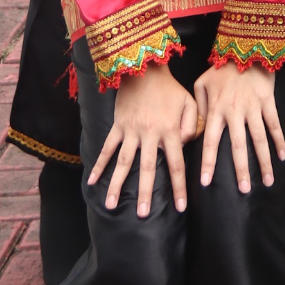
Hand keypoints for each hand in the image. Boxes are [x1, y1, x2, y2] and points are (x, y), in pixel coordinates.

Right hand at [87, 63, 196, 216]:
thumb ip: (192, 125)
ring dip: (117, 185)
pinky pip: (107, 149)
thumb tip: (187, 146)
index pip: (176, 163)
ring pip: (124, 163)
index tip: (180, 207)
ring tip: (111, 206)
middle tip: (143, 215)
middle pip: (148, 168)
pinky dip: (98, 165)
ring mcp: (131, 131)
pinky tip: (92, 182)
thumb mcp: (189, 102)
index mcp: (170, 130)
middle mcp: (150, 134)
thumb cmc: (170, 88)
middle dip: (146, 193)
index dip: (179, 186)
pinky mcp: (118, 127)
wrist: (145, 69)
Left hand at [194, 63, 284, 193]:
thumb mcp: (201, 84)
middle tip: (243, 191)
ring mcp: (253, 107)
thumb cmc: (221, 67)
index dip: (208, 163)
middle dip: (241, 169)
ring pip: (259, 139)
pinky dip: (279, 140)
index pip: (210, 142)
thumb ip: (196, 108)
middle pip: (238, 146)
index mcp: (216, 109)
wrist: (245, 47)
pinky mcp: (268, 100)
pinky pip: (274, 124)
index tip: (206, 183)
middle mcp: (235, 111)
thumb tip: (191, 133)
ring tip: (268, 181)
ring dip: (264, 161)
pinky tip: (283, 156)